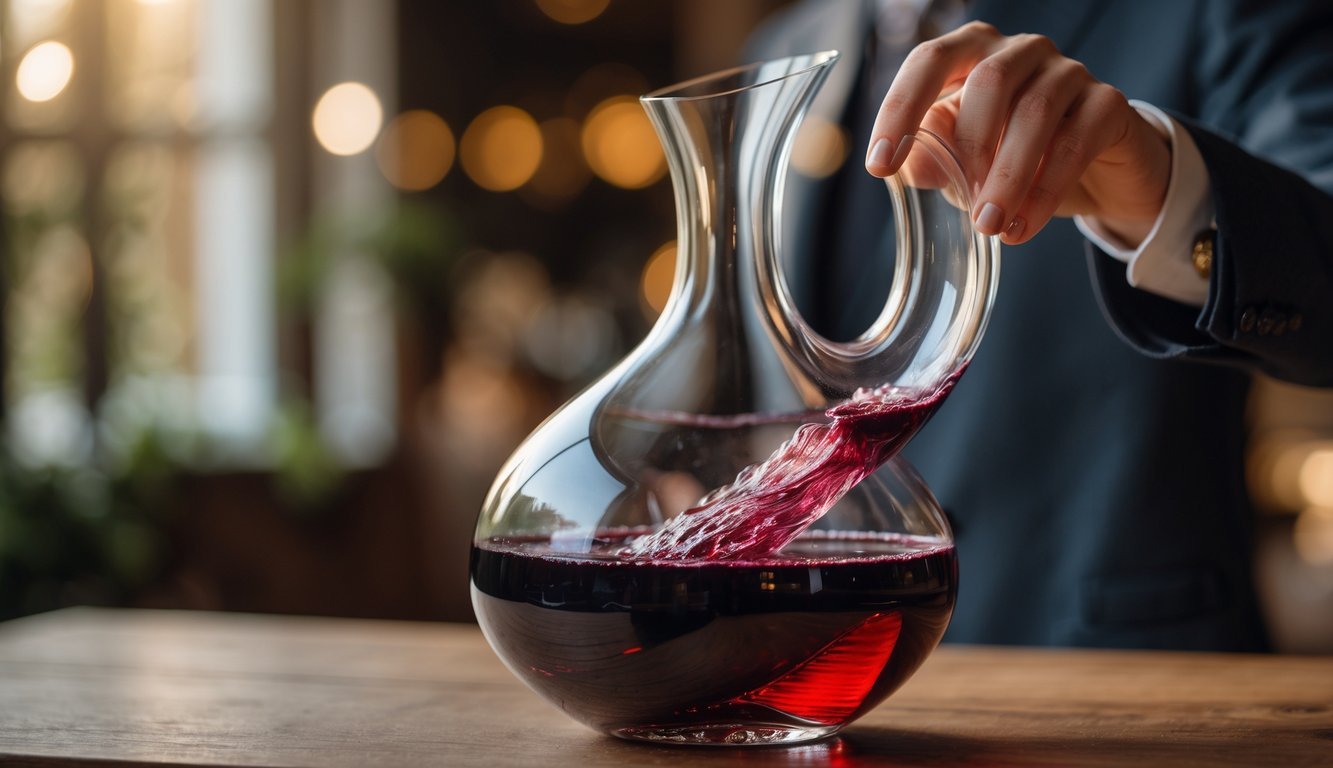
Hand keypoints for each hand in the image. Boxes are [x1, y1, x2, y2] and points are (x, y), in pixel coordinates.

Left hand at [864, 22, 1171, 245]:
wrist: (1095, 178)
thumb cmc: (1013, 160)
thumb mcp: (963, 165)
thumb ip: (933, 161)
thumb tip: (905, 169)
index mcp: (974, 54)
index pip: (929, 60)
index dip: (900, 108)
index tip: (880, 166)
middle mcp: (1021, 52)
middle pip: (990, 79)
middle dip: (969, 148)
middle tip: (964, 208)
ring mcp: (1069, 71)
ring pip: (1036, 111)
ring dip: (1009, 176)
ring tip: (991, 227)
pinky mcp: (1108, 103)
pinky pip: (1077, 141)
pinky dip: (1047, 189)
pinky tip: (1024, 227)